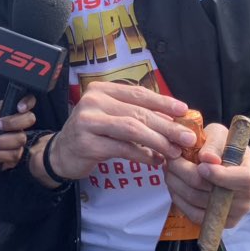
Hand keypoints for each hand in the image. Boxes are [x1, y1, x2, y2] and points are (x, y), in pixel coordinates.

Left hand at [0, 65, 35, 175]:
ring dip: (1, 143)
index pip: (27, 101)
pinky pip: (15, 155)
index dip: (27, 103)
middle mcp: (12, 123)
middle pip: (29, 119)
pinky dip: (0, 155)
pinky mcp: (12, 157)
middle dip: (12, 124)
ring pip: (21, 139)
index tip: (18, 107)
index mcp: (5, 108)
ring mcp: (13, 140)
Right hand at [45, 81, 193, 181]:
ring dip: (158, 141)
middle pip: (138, 112)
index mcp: (101, 89)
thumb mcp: (111, 116)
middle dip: (167, 126)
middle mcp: (92, 101)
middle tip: (187, 138)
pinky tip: (156, 161)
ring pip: (132, 129)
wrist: (61, 153)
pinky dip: (142, 155)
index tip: (184, 110)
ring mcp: (87, 121)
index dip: (163, 102)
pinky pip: (122, 148)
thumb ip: (136, 114)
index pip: (138, 93)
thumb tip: (173, 120)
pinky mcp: (86, 143)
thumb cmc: (92, 133)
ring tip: (174, 152)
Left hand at [164, 122, 249, 226]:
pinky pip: (192, 214)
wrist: (226, 165)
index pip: (242, 180)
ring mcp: (231, 214)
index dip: (219, 174)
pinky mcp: (216, 222)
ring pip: (195, 201)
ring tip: (169, 167)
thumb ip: (214, 143)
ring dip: (176, 182)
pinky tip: (174, 183)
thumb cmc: (223, 147)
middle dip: (183, 172)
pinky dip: (178, 197)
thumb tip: (207, 158)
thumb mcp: (220, 136)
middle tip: (170, 159)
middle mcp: (245, 200)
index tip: (200, 164)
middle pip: (208, 191)